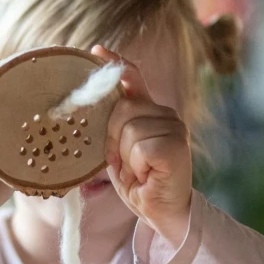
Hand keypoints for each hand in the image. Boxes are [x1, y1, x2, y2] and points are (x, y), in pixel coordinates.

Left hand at [92, 45, 192, 244]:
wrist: (163, 213)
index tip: (96, 50)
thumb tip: (88, 106)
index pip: (132, 79)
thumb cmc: (140, 182)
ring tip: (138, 171)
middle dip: (113, 139)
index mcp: (151, 112)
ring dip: (125, 157)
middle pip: (122, 108)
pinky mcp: (176, 147)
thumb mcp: (118, 150)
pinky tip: (147, 176)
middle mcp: (167, 115)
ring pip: (129, 129)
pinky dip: (136, 166)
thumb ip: (111, 126)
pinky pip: (139, 148)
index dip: (115, 65)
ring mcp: (175, 129)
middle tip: (123, 162)